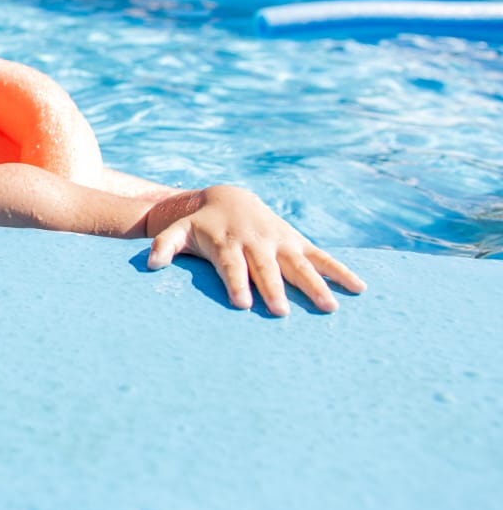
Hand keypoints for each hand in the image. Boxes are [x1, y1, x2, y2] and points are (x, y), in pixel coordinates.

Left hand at [146, 185, 365, 315]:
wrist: (227, 196)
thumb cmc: (199, 224)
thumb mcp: (176, 231)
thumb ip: (163, 246)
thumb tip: (149, 264)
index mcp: (227, 243)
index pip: (232, 265)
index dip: (237, 283)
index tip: (242, 304)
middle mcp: (256, 242)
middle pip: (266, 269)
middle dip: (274, 290)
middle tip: (282, 312)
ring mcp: (279, 242)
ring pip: (299, 264)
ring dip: (315, 285)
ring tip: (330, 307)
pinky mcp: (296, 241)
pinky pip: (322, 256)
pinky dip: (340, 270)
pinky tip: (360, 288)